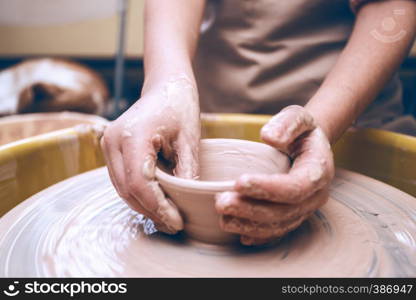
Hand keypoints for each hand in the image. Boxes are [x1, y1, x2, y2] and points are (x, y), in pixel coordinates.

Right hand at [101, 75, 199, 233]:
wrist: (165, 86)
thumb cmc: (179, 107)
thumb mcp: (189, 140)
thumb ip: (186, 172)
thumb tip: (186, 204)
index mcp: (132, 136)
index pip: (139, 184)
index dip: (158, 208)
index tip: (177, 221)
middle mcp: (112, 141)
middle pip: (126, 190)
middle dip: (151, 211)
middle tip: (174, 224)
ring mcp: (108, 145)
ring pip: (121, 188)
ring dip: (143, 205)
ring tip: (167, 217)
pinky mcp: (111, 149)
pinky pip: (121, 179)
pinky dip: (138, 194)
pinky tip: (156, 202)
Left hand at [215, 105, 334, 244]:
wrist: (308, 146)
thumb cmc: (300, 131)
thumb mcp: (297, 117)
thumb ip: (286, 123)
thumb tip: (269, 137)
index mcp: (318, 170)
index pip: (296, 186)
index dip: (268, 188)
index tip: (239, 181)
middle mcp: (315, 195)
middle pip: (284, 212)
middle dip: (251, 210)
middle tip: (221, 202)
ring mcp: (305, 209)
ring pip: (279, 225)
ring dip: (250, 225)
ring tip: (223, 217)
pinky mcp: (293, 217)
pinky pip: (277, 232)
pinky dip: (258, 235)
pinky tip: (238, 233)